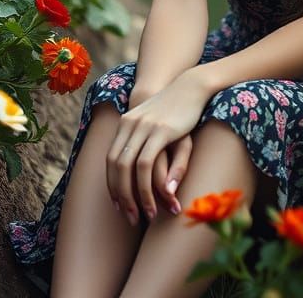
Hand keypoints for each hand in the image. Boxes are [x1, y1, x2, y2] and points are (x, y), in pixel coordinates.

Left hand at [106, 69, 208, 224]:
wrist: (191, 84)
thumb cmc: (176, 108)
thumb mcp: (158, 127)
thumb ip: (148, 147)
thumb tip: (145, 171)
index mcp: (126, 123)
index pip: (110, 160)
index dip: (113, 185)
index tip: (120, 206)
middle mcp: (130, 124)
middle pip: (115, 166)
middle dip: (121, 196)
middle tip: (131, 217)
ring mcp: (144, 126)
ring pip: (129, 167)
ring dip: (136, 195)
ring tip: (148, 215)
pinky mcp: (160, 130)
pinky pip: (147, 162)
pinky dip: (149, 184)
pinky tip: (161, 198)